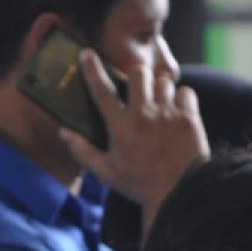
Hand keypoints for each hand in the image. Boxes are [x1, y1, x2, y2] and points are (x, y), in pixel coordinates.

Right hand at [59, 49, 208, 233]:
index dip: (92, 70)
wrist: (178, 196)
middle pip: (138, 73)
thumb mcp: (106, 172)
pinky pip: (186, 92)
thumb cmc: (140, 185)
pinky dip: (182, 99)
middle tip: (139, 89)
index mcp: (120, 128)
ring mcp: (167, 116)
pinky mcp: (188, 119)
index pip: (102, 91)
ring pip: (163, 81)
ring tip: (160, 106)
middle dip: (137, 76)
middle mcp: (143, 117)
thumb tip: (62, 132)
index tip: (87, 54)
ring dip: (160, 89)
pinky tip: (178, 112)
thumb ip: (82, 150)